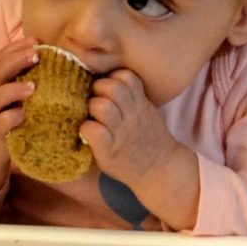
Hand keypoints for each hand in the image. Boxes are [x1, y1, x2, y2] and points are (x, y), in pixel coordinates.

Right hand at [0, 32, 38, 211]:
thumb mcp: (2, 96)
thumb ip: (16, 81)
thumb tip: (47, 62)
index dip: (15, 48)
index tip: (34, 40)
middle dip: (16, 60)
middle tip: (36, 54)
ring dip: (14, 90)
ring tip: (33, 86)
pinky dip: (11, 118)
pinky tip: (23, 115)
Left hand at [79, 68, 185, 190]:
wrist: (160, 169)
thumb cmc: (147, 139)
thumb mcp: (146, 111)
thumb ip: (131, 96)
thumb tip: (107, 79)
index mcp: (139, 104)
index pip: (126, 77)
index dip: (113, 78)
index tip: (109, 88)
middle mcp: (131, 116)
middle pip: (112, 88)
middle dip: (98, 89)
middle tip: (96, 101)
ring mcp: (120, 133)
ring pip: (102, 107)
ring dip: (92, 108)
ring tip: (92, 117)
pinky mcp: (109, 151)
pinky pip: (94, 131)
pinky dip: (86, 129)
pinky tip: (87, 133)